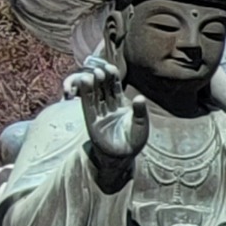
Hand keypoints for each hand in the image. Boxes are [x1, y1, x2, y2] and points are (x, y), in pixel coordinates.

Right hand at [68, 53, 147, 179]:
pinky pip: (88, 106)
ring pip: (94, 96)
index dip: (112, 78)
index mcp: (121, 106)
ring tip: (91, 75)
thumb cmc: (134, 142)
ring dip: (92, 86)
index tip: (110, 67)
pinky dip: (86, 96)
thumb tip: (140, 98)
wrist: (122, 158)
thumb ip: (140, 112)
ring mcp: (99, 114)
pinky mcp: (91, 122)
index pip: (115, 88)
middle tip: (100, 68)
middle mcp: (108, 108)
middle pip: (103, 89)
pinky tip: (84, 85)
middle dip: (102, 79)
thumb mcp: (140, 126)